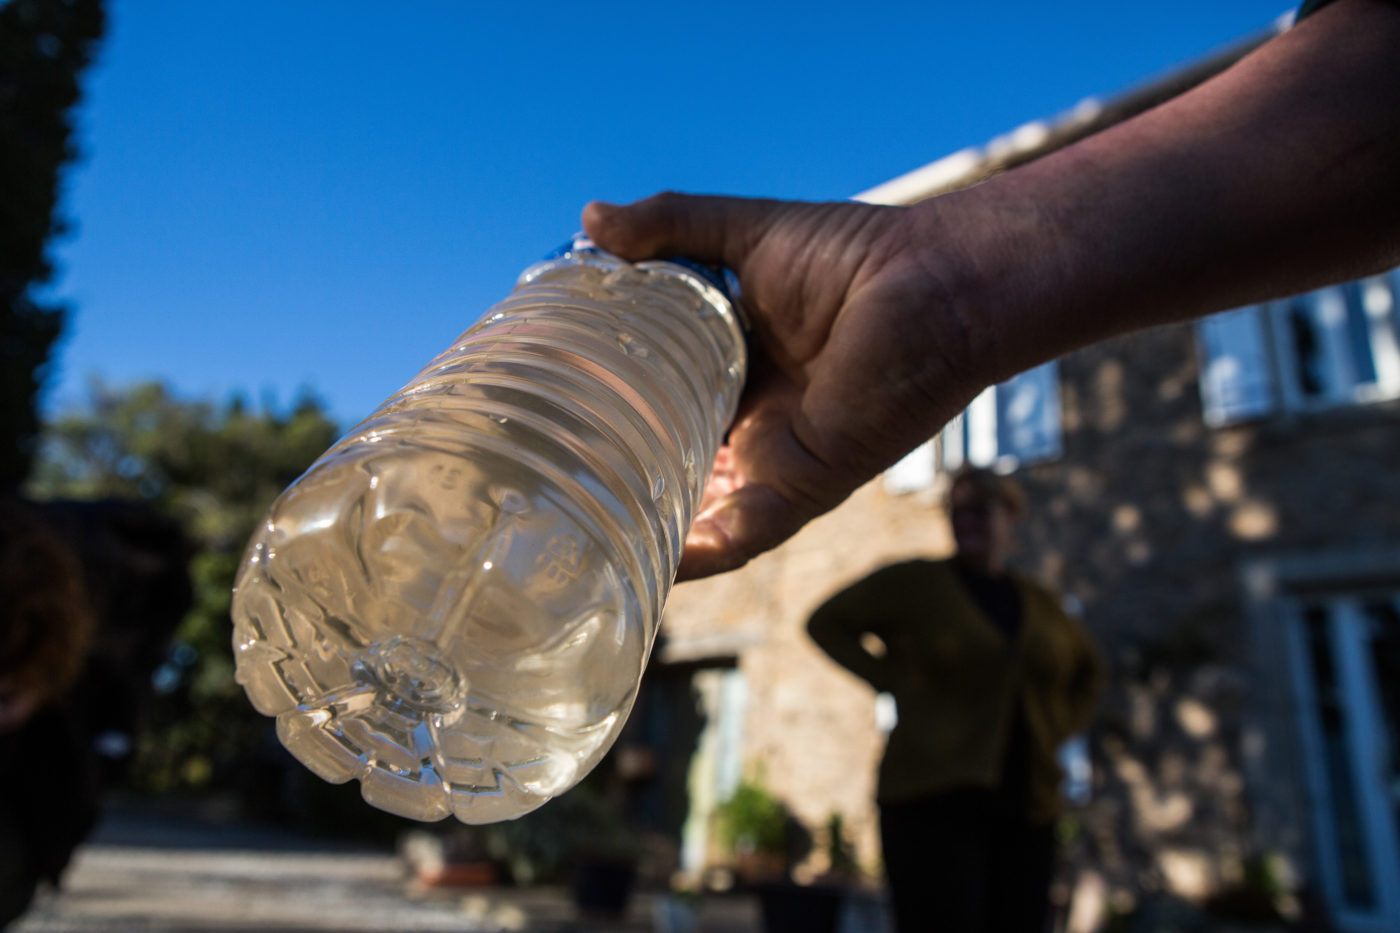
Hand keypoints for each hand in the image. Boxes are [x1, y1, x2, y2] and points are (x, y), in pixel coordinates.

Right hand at [583, 194, 987, 579]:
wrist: (935, 282)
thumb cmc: (856, 254)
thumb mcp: (746, 233)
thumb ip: (670, 226)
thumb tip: (588, 219)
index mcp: (733, 366)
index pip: (656, 400)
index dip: (606, 408)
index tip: (543, 409)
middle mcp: (750, 421)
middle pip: (671, 462)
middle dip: (616, 479)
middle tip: (540, 486)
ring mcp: (773, 458)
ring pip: (697, 512)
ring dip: (646, 530)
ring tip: (572, 545)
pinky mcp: (801, 484)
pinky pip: (742, 537)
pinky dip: (696, 556)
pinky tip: (646, 568)